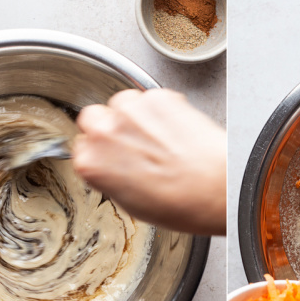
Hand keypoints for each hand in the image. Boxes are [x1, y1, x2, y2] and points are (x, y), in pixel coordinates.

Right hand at [73, 88, 225, 234]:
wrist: (218, 189)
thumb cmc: (182, 204)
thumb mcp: (132, 204)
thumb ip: (111, 177)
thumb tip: (114, 167)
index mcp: (91, 163)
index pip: (81, 147)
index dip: (101, 151)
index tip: (115, 157)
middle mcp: (105, 132)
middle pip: (93, 118)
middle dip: (111, 128)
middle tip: (135, 145)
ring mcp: (131, 110)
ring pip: (123, 103)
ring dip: (136, 116)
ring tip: (161, 139)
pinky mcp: (158, 96)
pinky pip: (152, 97)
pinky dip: (162, 109)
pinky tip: (176, 131)